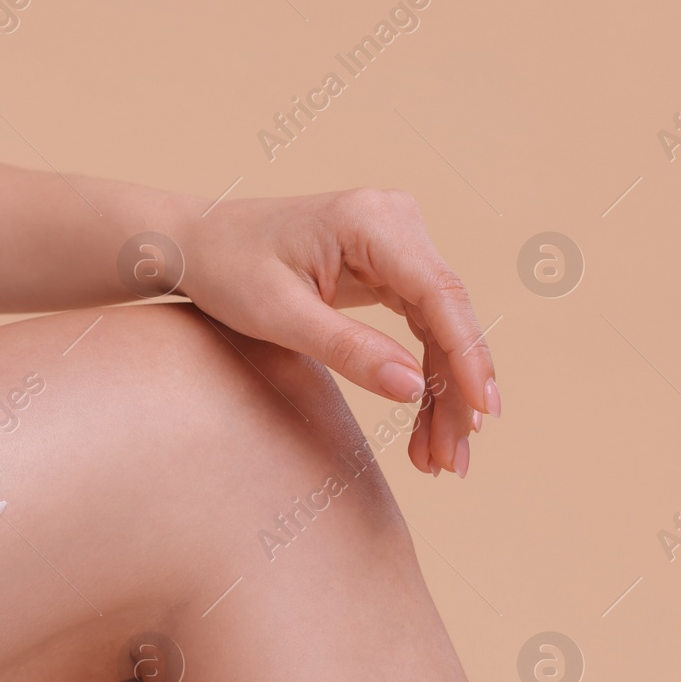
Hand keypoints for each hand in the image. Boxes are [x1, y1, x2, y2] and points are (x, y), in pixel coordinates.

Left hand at [180, 188, 499, 475]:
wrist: (196, 242)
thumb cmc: (226, 268)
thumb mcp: (279, 315)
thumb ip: (348, 350)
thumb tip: (413, 390)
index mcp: (370, 221)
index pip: (439, 294)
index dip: (467, 355)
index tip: (483, 411)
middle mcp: (395, 222)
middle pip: (448, 316)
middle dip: (456, 391)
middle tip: (453, 460)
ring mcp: (396, 243)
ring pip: (440, 328)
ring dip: (445, 394)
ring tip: (439, 459)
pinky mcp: (389, 268)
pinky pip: (420, 327)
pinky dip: (423, 377)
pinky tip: (424, 425)